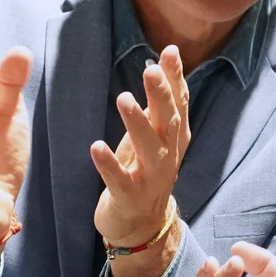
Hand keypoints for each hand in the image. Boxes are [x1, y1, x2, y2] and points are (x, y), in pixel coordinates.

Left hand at [91, 47, 190, 248]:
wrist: (141, 224)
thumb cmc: (145, 169)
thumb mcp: (156, 133)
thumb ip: (163, 99)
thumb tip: (168, 56)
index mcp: (175, 138)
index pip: (179, 104)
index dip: (176, 79)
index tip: (170, 52)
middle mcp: (168, 156)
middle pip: (169, 123)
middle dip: (161, 96)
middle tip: (150, 71)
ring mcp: (152, 178)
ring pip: (149, 149)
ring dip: (137, 124)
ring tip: (124, 99)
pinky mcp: (130, 198)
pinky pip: (120, 181)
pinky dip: (109, 165)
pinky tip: (96, 147)